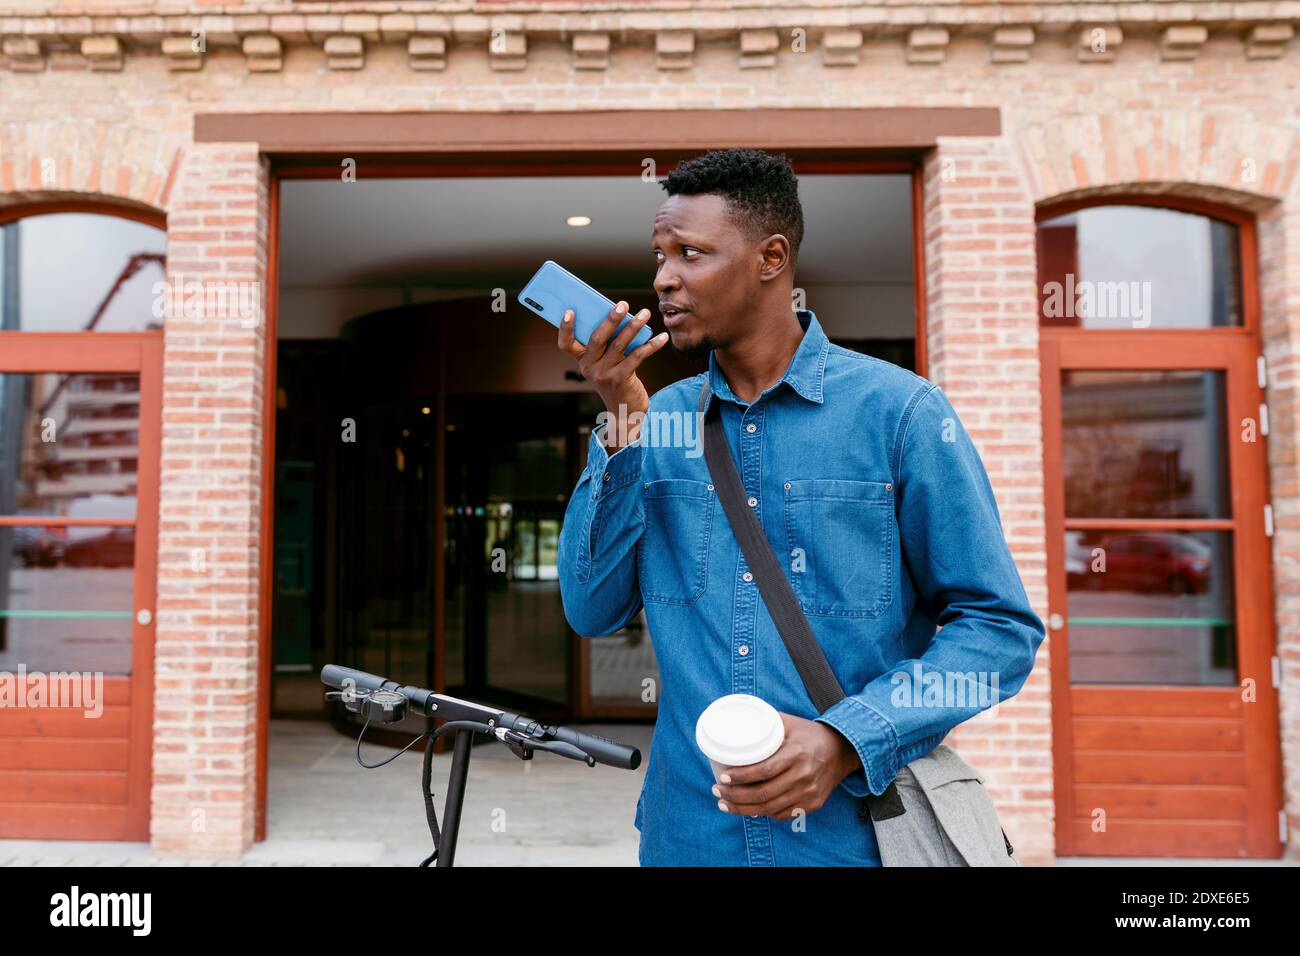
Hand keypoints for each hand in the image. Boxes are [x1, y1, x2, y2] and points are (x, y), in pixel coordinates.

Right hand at [556, 301, 669, 451]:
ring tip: (646, 313)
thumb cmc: (617, 381)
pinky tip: (662, 337)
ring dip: (634, 327)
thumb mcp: (606, 364)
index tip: (569, 310)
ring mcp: (604, 374)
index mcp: (582, 361)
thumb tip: (622, 318)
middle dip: (611, 319)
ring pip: (619, 344)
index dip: (565, 328)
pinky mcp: (621, 379)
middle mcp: (590, 368)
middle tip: (623, 304)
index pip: (566, 345)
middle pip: (597, 338)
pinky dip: (651, 345)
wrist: (625, 412)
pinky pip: (637, 357)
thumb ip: (609, 346)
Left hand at [711, 712, 861, 819]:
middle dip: (736, 796)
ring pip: (771, 808)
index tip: (723, 777)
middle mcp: (804, 776)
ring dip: (744, 809)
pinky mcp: (813, 804)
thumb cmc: (809, 734)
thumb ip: (766, 722)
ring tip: (725, 804)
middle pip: (764, 793)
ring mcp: (809, 793)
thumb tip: (735, 721)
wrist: (842, 751)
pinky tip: (748, 809)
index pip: (764, 770)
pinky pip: (784, 814)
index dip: (741, 777)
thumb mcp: (789, 722)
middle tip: (717, 792)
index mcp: (796, 754)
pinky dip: (764, 813)